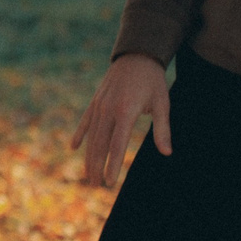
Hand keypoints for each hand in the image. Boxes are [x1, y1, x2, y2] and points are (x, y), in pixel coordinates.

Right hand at [70, 53, 171, 187]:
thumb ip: (162, 129)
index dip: (112, 165)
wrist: (137, 55)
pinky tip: (74, 148)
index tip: (110, 182)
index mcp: (125, 111)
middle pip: (99, 144)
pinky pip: (85, 121)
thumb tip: (167, 152)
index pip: (116, 145)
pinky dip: (80, 135)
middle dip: (97, 166)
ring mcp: (99, 105)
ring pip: (91, 136)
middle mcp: (108, 110)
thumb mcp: (162, 103)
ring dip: (89, 157)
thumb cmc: (153, 81)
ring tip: (89, 175)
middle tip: (97, 185)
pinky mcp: (95, 101)